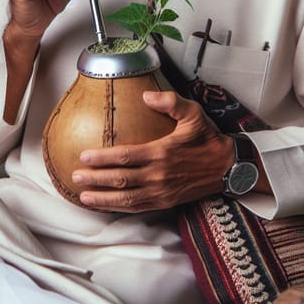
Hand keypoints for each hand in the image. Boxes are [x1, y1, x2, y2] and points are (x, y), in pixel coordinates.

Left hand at [71, 91, 234, 212]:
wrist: (228, 167)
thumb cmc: (207, 137)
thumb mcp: (193, 113)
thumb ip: (170, 102)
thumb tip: (146, 96)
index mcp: (162, 153)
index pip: (125, 157)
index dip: (103, 158)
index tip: (84, 155)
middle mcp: (159, 175)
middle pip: (120, 180)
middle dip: (96, 179)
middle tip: (76, 175)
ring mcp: (162, 192)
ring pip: (126, 198)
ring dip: (103, 199)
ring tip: (83, 196)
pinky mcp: (166, 202)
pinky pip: (137, 207)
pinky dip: (118, 207)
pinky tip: (105, 205)